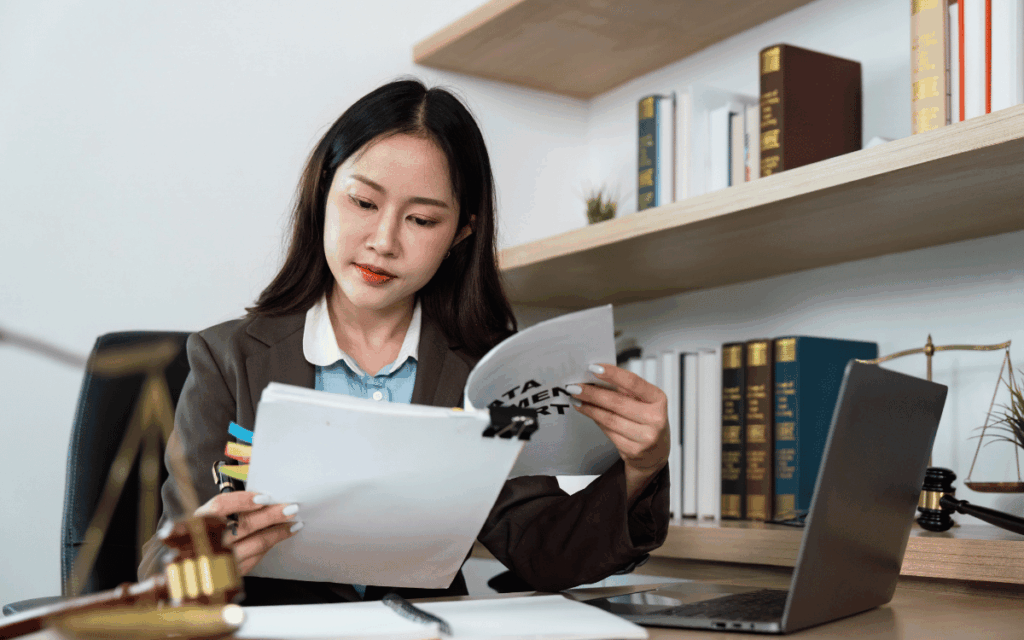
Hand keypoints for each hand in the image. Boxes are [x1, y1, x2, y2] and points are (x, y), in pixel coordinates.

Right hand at [194, 491, 302, 575]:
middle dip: (271, 515)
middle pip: (244, 525)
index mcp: (198, 522)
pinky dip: (270, 545)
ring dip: (278, 532)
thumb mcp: (206, 519)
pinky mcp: (231, 574)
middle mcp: (208, 542)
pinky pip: (256, 558)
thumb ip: (228, 508)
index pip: (220, 506)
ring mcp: (220, 561)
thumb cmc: (202, 539)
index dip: (243, 500)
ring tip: (293, 522)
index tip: (264, 496)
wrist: (188, 573)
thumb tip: (260, 496)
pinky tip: (281, 535)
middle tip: (290, 507)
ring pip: (256, 544)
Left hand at [567, 364, 669, 502]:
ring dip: (590, 408)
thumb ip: (624, 389)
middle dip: (592, 393)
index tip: (593, 368)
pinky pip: (608, 432)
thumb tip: (595, 379)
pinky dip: (596, 420)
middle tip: (576, 387)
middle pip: (617, 402)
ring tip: (577, 400)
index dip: (612, 374)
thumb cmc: (648, 420)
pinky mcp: (633, 451)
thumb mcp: (644, 401)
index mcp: (658, 399)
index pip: (633, 382)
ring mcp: (645, 437)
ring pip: (609, 419)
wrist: (656, 452)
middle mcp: (655, 418)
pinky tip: (589, 413)